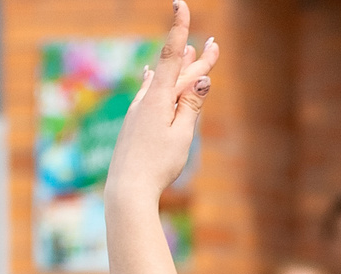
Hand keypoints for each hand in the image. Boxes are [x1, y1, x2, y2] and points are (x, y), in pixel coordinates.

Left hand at [106, 3, 220, 207]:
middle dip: (196, 60)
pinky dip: (154, 80)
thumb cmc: (157, 165)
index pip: (171, 56)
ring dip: (177, 67)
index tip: (180, 5)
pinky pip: (147, 93)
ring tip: (189, 49)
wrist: (127, 189)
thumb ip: (190, 106)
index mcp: (158, 98)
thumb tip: (201, 80)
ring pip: (161, 82)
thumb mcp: (181, 135)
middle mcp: (146, 99)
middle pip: (175, 73)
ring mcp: (138, 110)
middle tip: (214, 45)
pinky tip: (149, 75)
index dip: (178, 29)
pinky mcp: (134, 122)